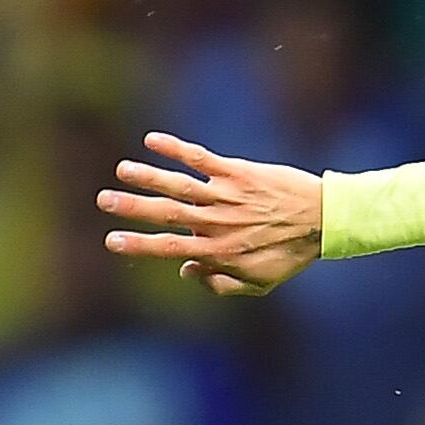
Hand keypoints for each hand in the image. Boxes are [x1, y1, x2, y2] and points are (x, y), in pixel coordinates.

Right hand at [99, 132, 323, 295]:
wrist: (322, 220)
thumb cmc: (289, 255)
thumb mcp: (258, 284)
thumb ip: (218, 284)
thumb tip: (184, 270)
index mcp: (216, 251)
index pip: (167, 247)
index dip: (136, 243)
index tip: (110, 240)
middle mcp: (216, 222)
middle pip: (165, 213)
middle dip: (131, 207)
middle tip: (103, 199)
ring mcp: (225, 195)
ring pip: (179, 184)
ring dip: (148, 176)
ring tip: (121, 170)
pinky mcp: (237, 172)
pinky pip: (201, 158)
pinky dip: (176, 149)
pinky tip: (152, 140)